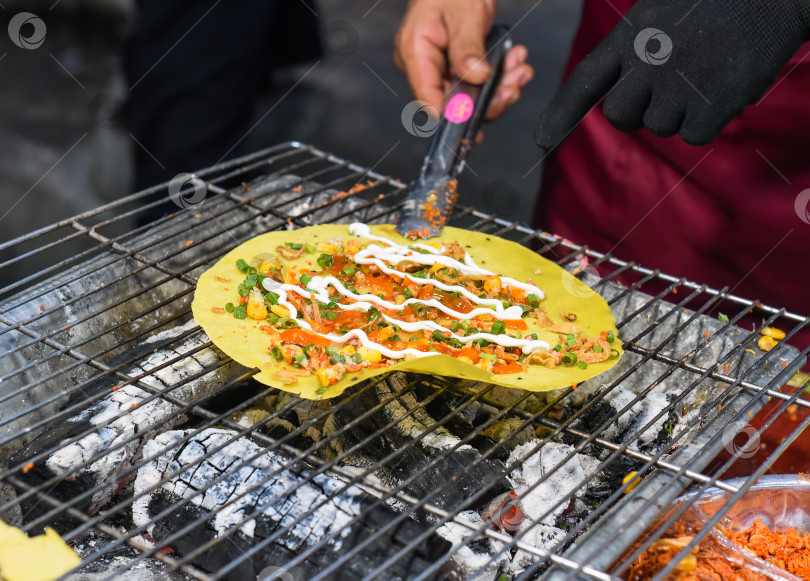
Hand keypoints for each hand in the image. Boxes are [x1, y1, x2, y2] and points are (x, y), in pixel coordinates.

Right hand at [395, 0, 533, 120]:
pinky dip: (501, 78)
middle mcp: (426, 67)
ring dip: (500, 88)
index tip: (479, 113)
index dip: (453, 114)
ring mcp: (442, 69)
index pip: (428, 96)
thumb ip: (467, 46)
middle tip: (514, 83)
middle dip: (489, 98)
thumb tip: (476, 77)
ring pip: (471, 97)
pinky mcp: (458, 69)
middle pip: (454, 103)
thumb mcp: (464, 13)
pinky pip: (479, 85)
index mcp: (415, 52)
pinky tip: (514, 64)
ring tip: (519, 68)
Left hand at [535, 0, 809, 146]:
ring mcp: (679, 85)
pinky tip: (722, 87)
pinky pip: (691, 135)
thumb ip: (631, 51)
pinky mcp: (711, 107)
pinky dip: (706, 120)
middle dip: (637, 112)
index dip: (561, 113)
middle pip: (620, 116)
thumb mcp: (658, 13)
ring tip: (704, 73)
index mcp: (632, 35)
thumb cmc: (714, 5)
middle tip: (667, 87)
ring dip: (678, 112)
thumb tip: (613, 94)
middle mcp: (648, 62)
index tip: (542, 139)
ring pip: (659, 127)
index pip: (584, 81)